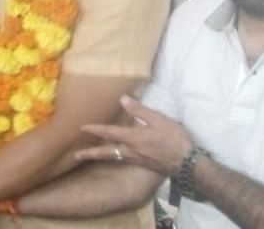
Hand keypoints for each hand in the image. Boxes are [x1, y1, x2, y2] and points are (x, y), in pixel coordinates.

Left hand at [75, 95, 192, 175]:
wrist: (187, 162)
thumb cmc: (174, 138)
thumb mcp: (159, 120)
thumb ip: (140, 110)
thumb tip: (123, 99)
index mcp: (133, 138)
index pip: (109, 132)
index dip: (95, 129)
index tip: (81, 128)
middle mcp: (131, 151)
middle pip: (106, 152)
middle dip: (90, 153)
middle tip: (76, 155)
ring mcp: (136, 159)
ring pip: (113, 158)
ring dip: (100, 156)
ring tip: (89, 156)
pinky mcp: (143, 164)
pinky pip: (123, 161)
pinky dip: (114, 158)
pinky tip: (115, 156)